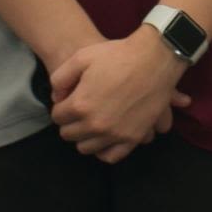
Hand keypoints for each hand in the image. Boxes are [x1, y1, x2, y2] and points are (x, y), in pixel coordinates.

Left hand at [48, 27, 192, 162]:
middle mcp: (95, 124)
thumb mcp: (81, 57)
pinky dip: (103, 150)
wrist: (154, 59)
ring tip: (91, 123)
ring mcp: (115, 134)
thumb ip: (60, 78)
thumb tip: (57, 98)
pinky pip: (111, 156)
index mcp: (80, 105)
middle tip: (78, 111)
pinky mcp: (133, 137)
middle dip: (69, 122)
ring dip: (84, 136)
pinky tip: (104, 138)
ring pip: (86, 148)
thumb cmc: (117, 55)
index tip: (68, 100)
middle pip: (69, 134)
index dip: (61, 106)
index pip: (57, 117)